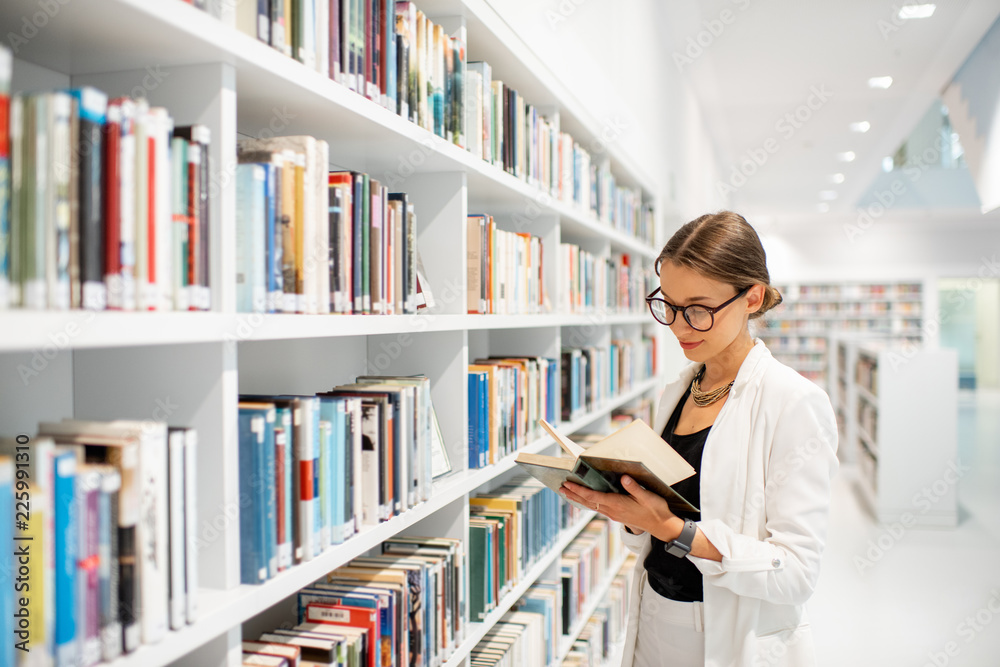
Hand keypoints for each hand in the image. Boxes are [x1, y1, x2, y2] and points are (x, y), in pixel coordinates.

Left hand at [560, 475, 683, 541]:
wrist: (661, 526)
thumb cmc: (655, 510)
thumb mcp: (647, 497)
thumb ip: (635, 487)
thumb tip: (624, 478)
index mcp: (617, 504)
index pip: (593, 497)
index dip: (579, 490)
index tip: (568, 484)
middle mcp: (612, 510)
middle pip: (588, 502)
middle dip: (574, 494)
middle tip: (561, 487)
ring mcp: (614, 514)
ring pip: (592, 506)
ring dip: (579, 499)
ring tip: (568, 493)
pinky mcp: (617, 515)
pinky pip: (598, 508)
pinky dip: (588, 502)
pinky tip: (586, 499)